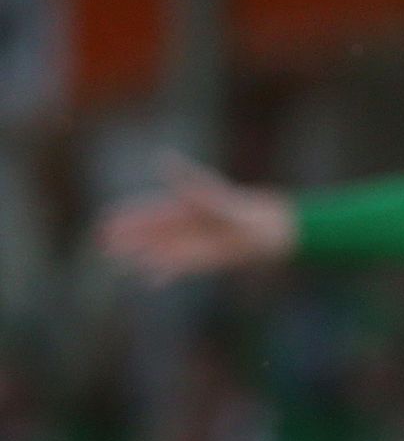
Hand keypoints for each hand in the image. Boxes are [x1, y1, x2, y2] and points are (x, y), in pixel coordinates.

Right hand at [101, 152, 296, 279]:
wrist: (264, 229)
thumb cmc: (236, 207)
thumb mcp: (208, 194)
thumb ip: (185, 181)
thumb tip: (162, 158)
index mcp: (179, 207)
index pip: (145, 212)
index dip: (125, 217)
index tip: (105, 221)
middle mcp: (181, 226)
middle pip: (146, 233)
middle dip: (125, 238)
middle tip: (101, 244)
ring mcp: (189, 243)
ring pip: (156, 251)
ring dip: (137, 257)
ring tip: (117, 264)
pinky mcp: (200, 260)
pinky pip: (176, 268)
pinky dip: (163, 274)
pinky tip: (148, 281)